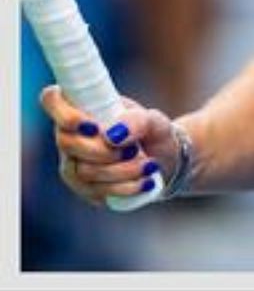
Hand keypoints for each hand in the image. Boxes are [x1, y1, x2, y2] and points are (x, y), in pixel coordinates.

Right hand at [39, 85, 173, 206]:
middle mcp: (70, 135)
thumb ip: (138, 121)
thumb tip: (113, 135)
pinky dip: (123, 187)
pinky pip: (94, 191)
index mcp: (83, 108)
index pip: (52, 99)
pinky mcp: (83, 187)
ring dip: (120, 171)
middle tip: (133, 150)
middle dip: (104, 150)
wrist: (164, 160)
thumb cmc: (153, 132)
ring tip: (148, 166)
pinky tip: (143, 183)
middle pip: (67, 143)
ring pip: (83, 171)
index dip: (65, 114)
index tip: (93, 126)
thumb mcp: (154, 120)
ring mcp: (73, 163)